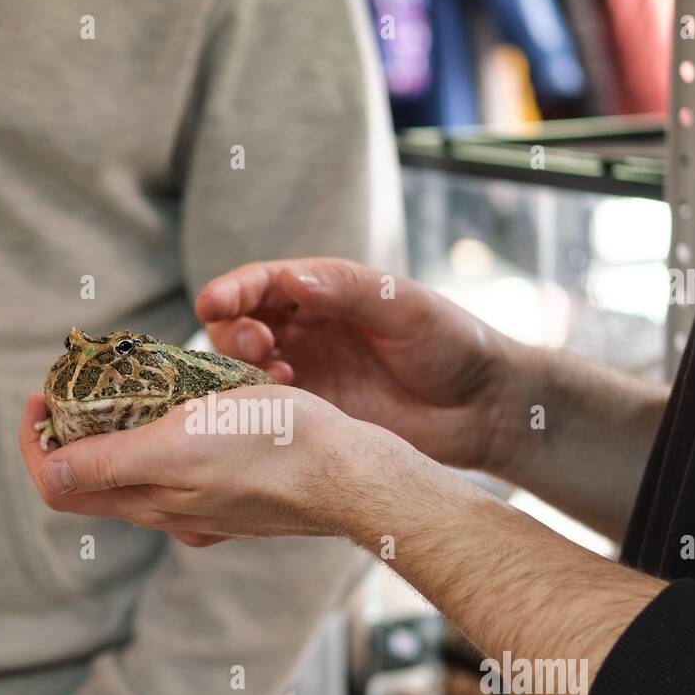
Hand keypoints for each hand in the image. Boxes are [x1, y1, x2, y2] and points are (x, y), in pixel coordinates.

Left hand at [18, 385, 418, 544]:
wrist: (350, 473)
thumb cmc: (271, 448)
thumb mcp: (178, 446)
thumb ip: (109, 463)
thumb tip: (46, 471)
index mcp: (148, 499)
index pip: (58, 484)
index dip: (36, 443)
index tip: (39, 396)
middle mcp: (170, 511)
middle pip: (94, 478)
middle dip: (73, 431)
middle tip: (79, 384)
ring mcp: (204, 507)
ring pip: (140, 472)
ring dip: (120, 431)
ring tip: (130, 386)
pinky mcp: (235, 495)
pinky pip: (184, 467)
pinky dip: (167, 436)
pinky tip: (190, 406)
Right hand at [196, 258, 522, 469]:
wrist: (482, 409)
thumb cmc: (452, 343)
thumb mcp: (404, 307)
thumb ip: (348, 290)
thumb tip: (289, 278)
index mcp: (325, 292)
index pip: (262, 284)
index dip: (232, 290)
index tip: (212, 302)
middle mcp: (306, 330)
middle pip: (240, 324)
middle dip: (232, 331)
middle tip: (256, 346)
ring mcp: (306, 373)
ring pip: (245, 368)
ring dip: (241, 369)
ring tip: (275, 376)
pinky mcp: (311, 415)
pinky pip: (266, 408)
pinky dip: (257, 404)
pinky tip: (282, 404)